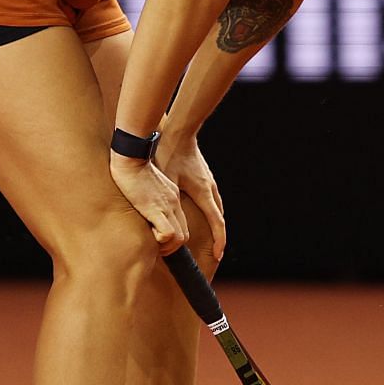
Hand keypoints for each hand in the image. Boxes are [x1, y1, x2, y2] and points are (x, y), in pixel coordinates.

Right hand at [110, 153, 187, 253]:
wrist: (131, 155)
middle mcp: (173, 203)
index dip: (173, 238)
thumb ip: (150, 194)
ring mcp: (167, 206)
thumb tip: (143, 204)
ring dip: (167, 246)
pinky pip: (168, 233)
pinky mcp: (156, 208)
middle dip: (172, 247)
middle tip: (157, 247)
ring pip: (180, 238)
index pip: (182, 224)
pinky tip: (149, 232)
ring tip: (154, 244)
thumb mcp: (147, 182)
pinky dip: (160, 239)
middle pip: (185, 235)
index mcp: (172, 196)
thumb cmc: (131, 166)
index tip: (159, 240)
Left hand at [156, 134, 225, 262]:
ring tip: (210, 232)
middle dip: (218, 233)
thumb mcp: (165, 180)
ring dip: (214, 220)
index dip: (219, 240)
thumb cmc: (168, 154)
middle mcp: (209, 186)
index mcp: (203, 191)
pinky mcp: (202, 173)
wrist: (177, 130)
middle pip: (218, 215)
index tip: (218, 255)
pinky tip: (200, 209)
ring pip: (215, 205)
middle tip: (215, 249)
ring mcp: (208, 179)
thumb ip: (166, 200)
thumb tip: (164, 221)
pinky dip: (209, 208)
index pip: (216, 222)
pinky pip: (209, 196)